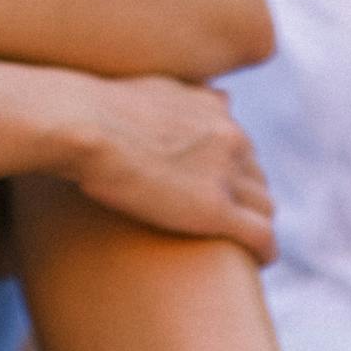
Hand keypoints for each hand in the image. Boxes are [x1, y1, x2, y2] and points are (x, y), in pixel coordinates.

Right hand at [65, 76, 276, 261]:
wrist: (84, 126)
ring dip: (257, 226)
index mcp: (215, 110)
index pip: (242, 149)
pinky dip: (266, 251)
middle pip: (258, 178)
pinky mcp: (215, 209)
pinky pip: (261, 235)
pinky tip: (260, 263)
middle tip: (230, 227)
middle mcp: (230, 137)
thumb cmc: (96, 112)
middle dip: (248, 202)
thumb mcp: (151, 86)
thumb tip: (211, 95)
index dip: (235, 176)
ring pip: (265, 207)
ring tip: (243, 249)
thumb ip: (185, 94)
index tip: (222, 196)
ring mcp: (226, 174)